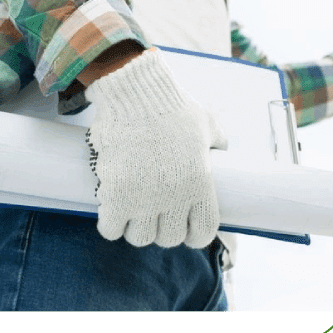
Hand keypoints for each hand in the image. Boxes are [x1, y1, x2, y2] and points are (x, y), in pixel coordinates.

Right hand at [84, 47, 227, 248]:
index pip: (202, 233)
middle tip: (152, 211)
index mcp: (200, 184)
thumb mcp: (206, 122)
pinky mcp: (115, 194)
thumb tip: (222, 147)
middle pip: (168, 238)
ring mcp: (144, 198)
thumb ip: (217, 139)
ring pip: (139, 237)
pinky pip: (111, 229)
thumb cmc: (173, 105)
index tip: (183, 225)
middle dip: (161, 227)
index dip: (193, 233)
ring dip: (135, 227)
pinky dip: (110, 223)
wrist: (137, 93)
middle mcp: (175, 197)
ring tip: (130, 209)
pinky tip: (111, 209)